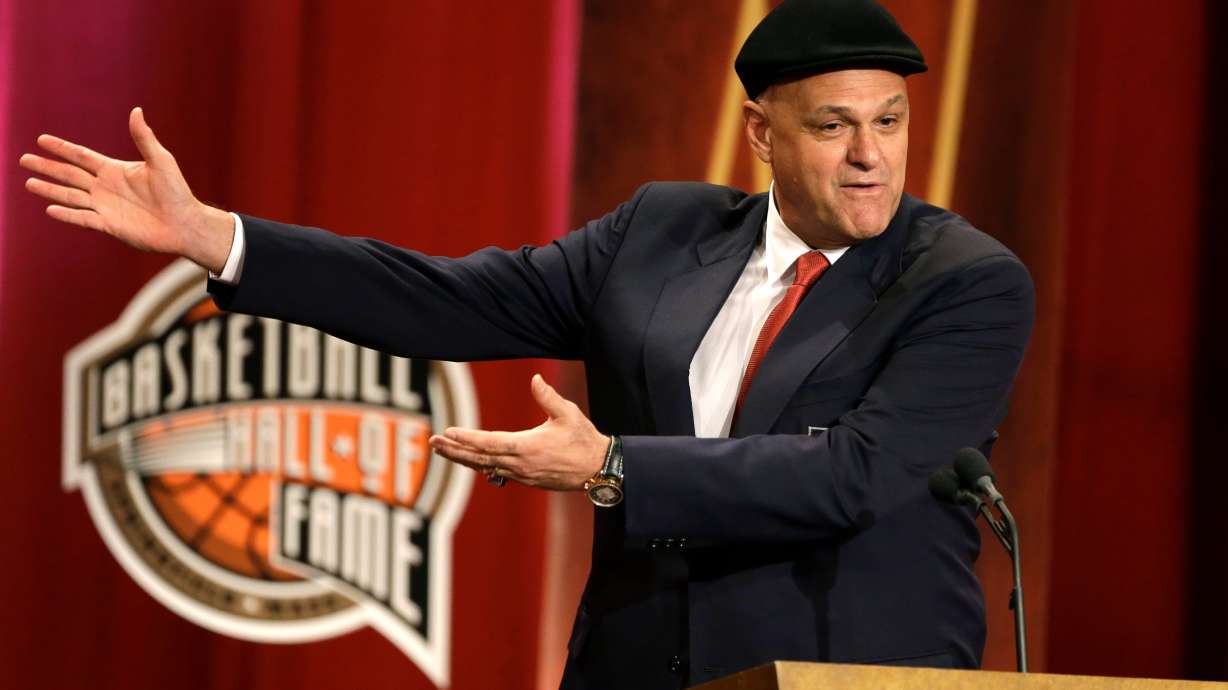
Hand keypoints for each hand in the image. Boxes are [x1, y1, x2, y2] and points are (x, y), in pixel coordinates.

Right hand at [19, 107, 234, 272]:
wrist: (185, 223)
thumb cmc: (177, 192)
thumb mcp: (160, 160)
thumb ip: (144, 138)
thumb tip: (136, 111)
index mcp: (115, 170)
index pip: (81, 156)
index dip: (62, 148)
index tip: (41, 139)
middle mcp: (106, 187)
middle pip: (69, 174)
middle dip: (47, 167)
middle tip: (23, 160)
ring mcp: (105, 206)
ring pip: (71, 196)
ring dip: (50, 189)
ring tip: (29, 183)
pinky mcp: (109, 225)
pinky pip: (83, 218)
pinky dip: (66, 214)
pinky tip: (50, 208)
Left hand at [429, 374, 609, 490]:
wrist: (598, 469)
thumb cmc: (583, 439)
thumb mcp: (568, 414)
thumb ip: (548, 396)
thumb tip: (534, 379)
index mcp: (527, 447)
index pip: (489, 443)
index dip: (467, 438)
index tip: (447, 433)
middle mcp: (520, 464)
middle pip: (479, 458)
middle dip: (454, 450)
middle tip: (432, 443)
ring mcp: (522, 475)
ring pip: (485, 467)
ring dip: (463, 458)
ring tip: (443, 450)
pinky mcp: (527, 480)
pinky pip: (496, 472)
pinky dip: (479, 465)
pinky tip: (470, 460)